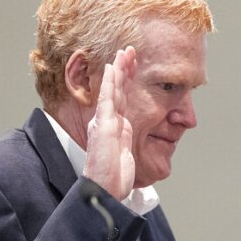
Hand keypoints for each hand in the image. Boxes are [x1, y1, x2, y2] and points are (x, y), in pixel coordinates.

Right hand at [83, 47, 135, 199]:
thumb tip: (137, 144)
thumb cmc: (114, 179)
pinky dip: (110, 83)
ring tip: (125, 52)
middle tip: (130, 50)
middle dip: (124, 69)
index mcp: (114, 128)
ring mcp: (104, 122)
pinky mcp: (103, 126)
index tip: (132, 64)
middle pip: (118, 90)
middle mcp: (107, 122)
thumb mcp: (127, 158)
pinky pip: (108, 100)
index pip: (122, 99)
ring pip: (112, 90)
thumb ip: (129, 146)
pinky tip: (113, 68)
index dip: (126, 81)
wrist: (103, 190)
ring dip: (119, 69)